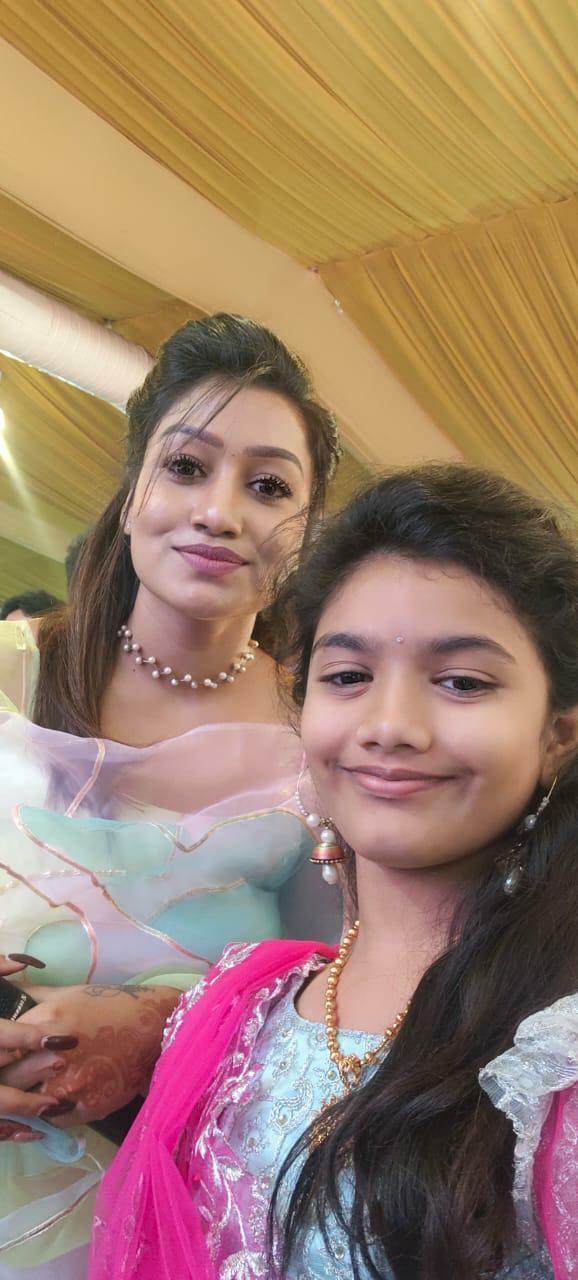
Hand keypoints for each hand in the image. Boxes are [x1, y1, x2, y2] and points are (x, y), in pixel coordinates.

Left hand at [0, 984, 179, 1126]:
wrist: (153, 1026)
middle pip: (8, 1080)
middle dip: (6, 1079)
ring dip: (25, 1098)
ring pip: (27, 1103)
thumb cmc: (108, 1004)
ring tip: (27, 1091)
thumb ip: (30, 997)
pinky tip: (51, 1100)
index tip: (1, 1059)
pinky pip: (52, 1119)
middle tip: (10, 1078)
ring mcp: (71, 1086)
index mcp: (45, 1025)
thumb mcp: (66, 993)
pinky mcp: (88, 1107)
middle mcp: (54, 1058)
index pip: (1, 1050)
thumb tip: (7, 997)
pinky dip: (48, 1111)